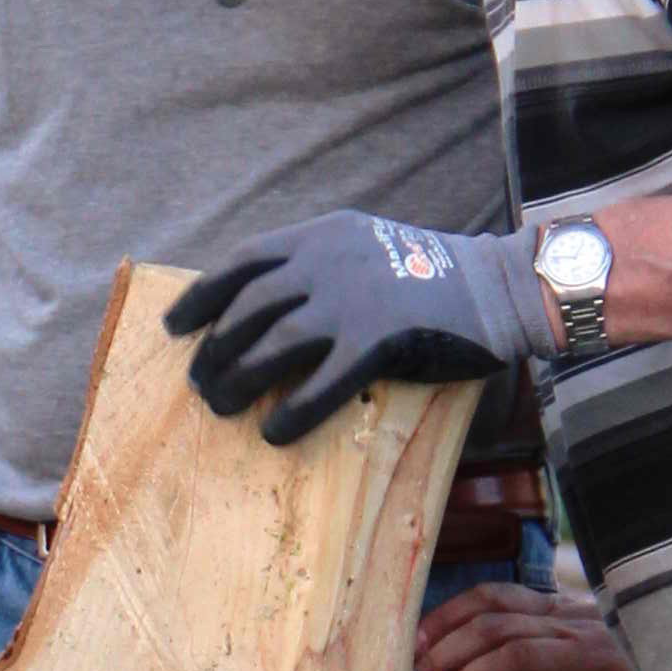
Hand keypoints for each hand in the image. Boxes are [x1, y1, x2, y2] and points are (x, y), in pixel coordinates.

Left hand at [168, 216, 551, 446]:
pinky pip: (320, 384)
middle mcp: (327, 263)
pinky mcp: (378, 341)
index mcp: (321, 237)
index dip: (201, 296)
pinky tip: (275, 433)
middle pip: (248, 309)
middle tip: (200, 381)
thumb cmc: (431, 273)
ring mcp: (351, 301)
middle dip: (214, 349)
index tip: (174, 326)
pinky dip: (291, 412)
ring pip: (271, 345)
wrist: (497, 285)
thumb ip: (318, 265)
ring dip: (238, 380)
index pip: (243, 263)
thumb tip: (265, 308)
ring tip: (221, 408)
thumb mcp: (365, 246)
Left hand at [415, 578, 654, 670]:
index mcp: (563, 612)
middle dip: (446, 646)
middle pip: (493, 621)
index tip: (413, 641)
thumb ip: (542, 647)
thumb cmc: (644, 661)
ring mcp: (597, 658)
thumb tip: (482, 667)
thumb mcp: (587, 643)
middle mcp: (575, 625)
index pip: (493, 597)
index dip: (447, 614)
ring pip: (519, 653)